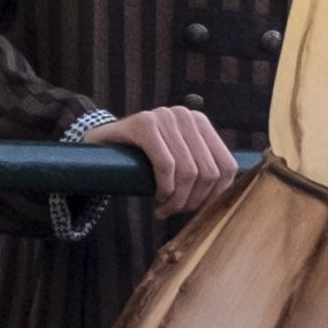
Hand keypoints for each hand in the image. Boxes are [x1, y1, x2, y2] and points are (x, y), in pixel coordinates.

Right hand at [81, 103, 237, 212]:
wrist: (100, 145)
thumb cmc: (143, 159)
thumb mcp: (176, 160)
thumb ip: (200, 170)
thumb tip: (226, 200)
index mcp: (200, 123)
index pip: (227, 165)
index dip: (216, 195)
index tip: (199, 210)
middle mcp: (186, 116)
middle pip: (208, 172)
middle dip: (193, 201)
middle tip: (176, 212)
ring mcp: (165, 116)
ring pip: (188, 171)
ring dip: (177, 200)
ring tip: (164, 209)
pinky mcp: (144, 124)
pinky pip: (165, 164)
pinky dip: (164, 188)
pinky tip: (157, 197)